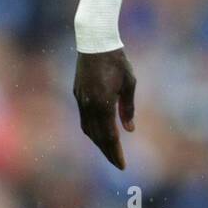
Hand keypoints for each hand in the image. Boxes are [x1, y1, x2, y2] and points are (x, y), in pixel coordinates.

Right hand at [73, 50, 135, 168]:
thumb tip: (129, 129)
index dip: (116, 152)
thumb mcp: (129, 83)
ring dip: (99, 142)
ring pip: (88, 129)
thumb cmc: (117, 60)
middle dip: (108, 152)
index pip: (109, 135)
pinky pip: (84, 119)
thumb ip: (128, 108)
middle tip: (118, 164)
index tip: (122, 166)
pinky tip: (100, 133)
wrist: (94, 41)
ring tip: (110, 151)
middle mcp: (89, 105)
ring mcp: (81, 100)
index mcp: (103, 103)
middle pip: (98, 136)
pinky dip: (92, 130)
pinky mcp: (77, 94)